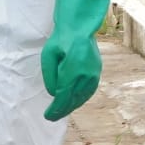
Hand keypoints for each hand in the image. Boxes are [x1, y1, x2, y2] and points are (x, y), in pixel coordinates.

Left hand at [40, 0, 113, 120]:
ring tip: (61, 111)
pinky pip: (88, 90)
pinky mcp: (97, 72)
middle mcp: (86, 75)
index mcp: (73, 70)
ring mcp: (93, 74)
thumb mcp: (48, 56)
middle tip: (52, 117)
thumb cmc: (60, 40)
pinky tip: (73, 101)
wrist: (79, 27)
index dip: (55, 109)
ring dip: (72, 106)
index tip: (48, 116)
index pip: (63, 96)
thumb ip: (50, 77)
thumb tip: (54, 94)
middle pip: (73, 99)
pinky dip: (80, 98)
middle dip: (62, 110)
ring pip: (82, 97)